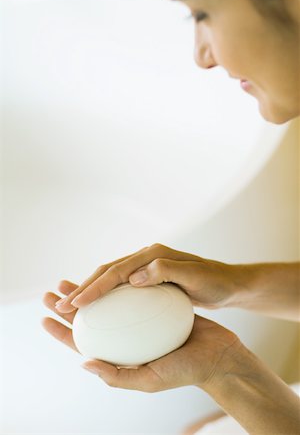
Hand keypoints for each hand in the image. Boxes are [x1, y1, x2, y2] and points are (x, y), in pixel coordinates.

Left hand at [42, 281, 239, 391]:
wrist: (219, 355)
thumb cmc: (187, 371)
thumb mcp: (151, 380)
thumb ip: (117, 376)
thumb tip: (83, 363)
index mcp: (122, 356)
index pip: (84, 342)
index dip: (62, 330)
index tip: (45, 315)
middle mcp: (127, 338)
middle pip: (92, 319)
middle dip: (70, 305)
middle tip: (52, 291)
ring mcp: (140, 323)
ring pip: (108, 303)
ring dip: (90, 291)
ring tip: (72, 280)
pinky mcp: (154, 307)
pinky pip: (131, 294)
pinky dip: (118, 284)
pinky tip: (111, 274)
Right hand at [55, 244, 237, 312]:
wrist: (228, 283)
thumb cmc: (215, 282)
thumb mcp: (196, 277)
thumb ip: (166, 272)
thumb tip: (134, 277)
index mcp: (152, 255)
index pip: (116, 271)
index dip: (94, 287)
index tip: (76, 304)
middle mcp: (145, 257)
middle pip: (106, 271)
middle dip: (82, 288)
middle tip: (60, 306)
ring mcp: (146, 266)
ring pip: (110, 277)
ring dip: (89, 291)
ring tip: (70, 307)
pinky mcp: (149, 277)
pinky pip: (119, 285)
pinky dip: (104, 294)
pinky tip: (97, 308)